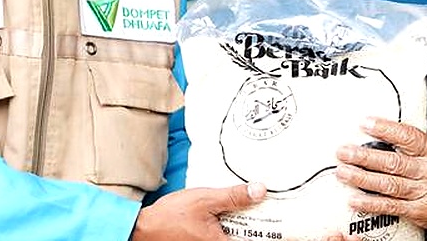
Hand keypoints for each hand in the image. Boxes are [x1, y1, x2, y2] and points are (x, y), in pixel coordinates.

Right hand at [130, 182, 265, 240]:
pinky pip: (225, 233)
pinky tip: (233, 209)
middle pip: (248, 237)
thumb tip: (260, 190)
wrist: (145, 227)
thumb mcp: (206, 200)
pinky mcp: (205, 240)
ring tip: (253, 203)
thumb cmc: (171, 216)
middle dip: (258, 223)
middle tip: (268, 206)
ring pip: (237, 234)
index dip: (269, 231)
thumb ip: (233, 197)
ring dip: (245, 222)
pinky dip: (232, 222)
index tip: (282, 222)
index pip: (255, 240)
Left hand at [334, 117, 426, 239]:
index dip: (385, 129)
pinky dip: (371, 203)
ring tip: (342, 172)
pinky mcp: (420, 213)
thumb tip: (384, 132)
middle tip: (343, 151)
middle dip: (364, 157)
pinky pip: (391, 207)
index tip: (364, 123)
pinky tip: (354, 199)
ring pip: (389, 184)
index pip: (410, 137)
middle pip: (394, 162)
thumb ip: (419, 147)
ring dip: (361, 178)